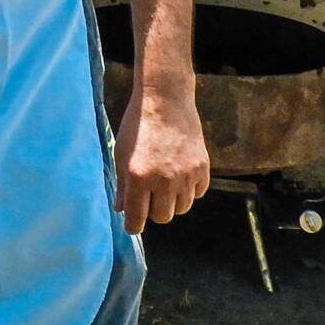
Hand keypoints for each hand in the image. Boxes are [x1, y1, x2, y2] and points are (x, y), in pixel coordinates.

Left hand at [113, 83, 208, 233]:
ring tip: (164, 181)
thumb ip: (123, 185)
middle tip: (149, 195)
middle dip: (153, 210)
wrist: (165, 98)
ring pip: (181, 207)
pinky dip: (189, 189)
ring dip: (172, 200)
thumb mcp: (122, 154)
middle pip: (162, 217)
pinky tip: (180, 173)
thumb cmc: (138, 125)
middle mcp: (164, 180)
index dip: (133, 225)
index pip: (137, 219)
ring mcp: (186, 175)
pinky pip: (197, 193)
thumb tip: (121, 210)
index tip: (133, 225)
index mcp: (139, 177)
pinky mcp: (202, 168)